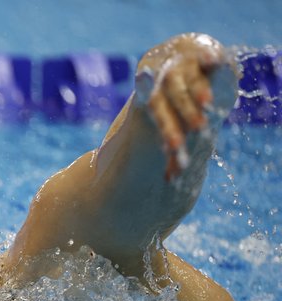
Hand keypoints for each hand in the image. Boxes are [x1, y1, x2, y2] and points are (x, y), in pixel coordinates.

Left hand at [135, 33, 236, 179]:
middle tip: (198, 129)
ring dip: (196, 90)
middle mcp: (163, 81)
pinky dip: (208, 57)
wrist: (169, 56)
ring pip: (186, 78)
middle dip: (183, 114)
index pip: (158, 117)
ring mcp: (178, 64)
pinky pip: (202, 54)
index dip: (168, 131)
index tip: (174, 147)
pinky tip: (213, 61)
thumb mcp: (169, 122)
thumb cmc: (170, 101)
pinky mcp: (196, 51)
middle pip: (170, 99)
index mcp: (153, 100)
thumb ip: (172, 147)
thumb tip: (171, 182)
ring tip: (207, 103)